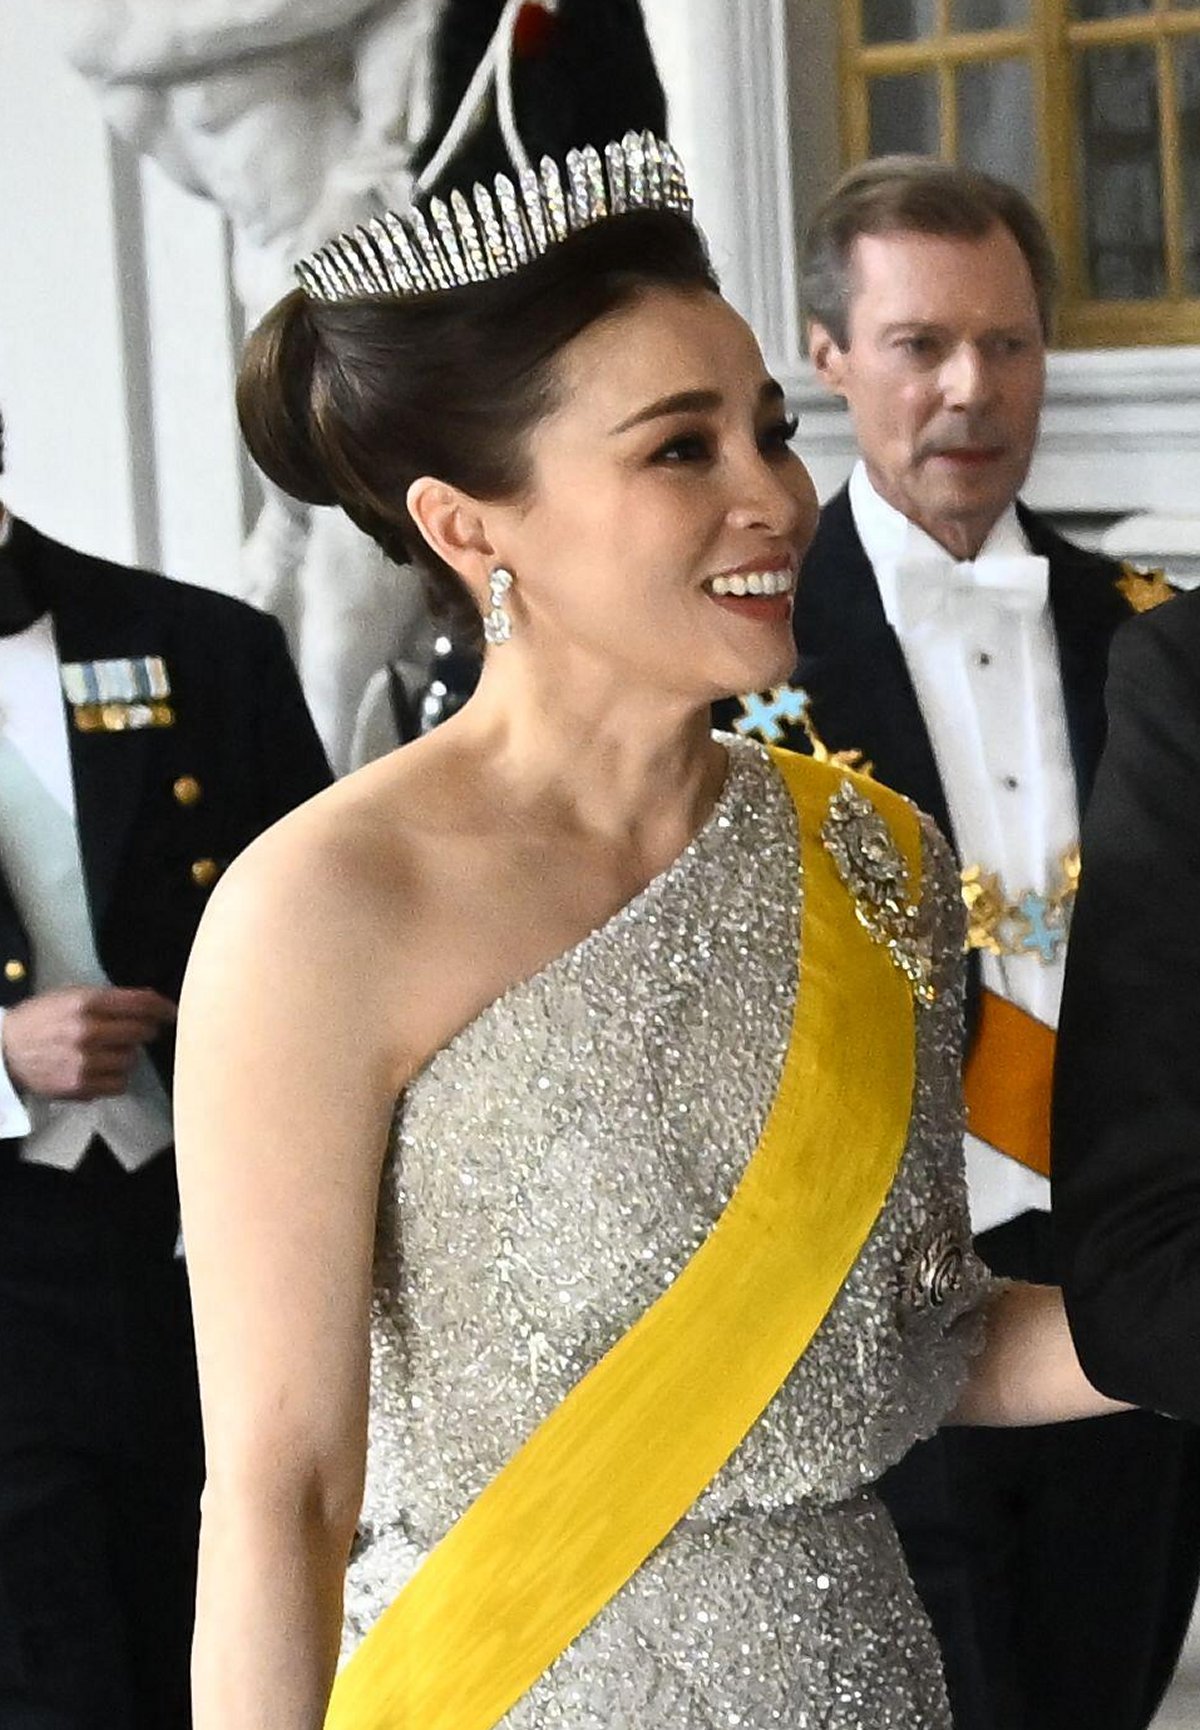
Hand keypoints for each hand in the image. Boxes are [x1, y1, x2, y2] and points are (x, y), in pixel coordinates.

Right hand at [1, 986, 176, 1100]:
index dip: (163, 1008)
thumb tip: (147, 1006)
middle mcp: (88, 1031)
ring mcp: (85, 1060)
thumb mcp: (70, 996)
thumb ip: (107, 999)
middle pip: (142, 1031)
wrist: (6, 1051)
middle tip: (138, 1032)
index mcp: (86, 1002)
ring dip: (126, 1055)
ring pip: (132, 1059)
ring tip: (108, 1051)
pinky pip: (119, 1083)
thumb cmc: (40, 1019)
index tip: (173, 1013)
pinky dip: (115, 1077)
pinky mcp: (81, 1085)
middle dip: (144, 1031)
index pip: (140, 1003)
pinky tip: (101, 1069)